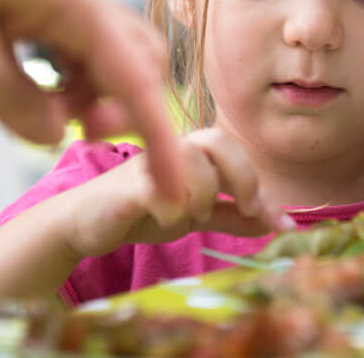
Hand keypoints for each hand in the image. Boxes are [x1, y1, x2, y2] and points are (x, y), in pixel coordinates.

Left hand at [0, 0, 181, 198]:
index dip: (159, 137)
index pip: (136, 80)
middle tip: (79, 130)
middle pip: (146, 65)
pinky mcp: (67, 12)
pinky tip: (36, 86)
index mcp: (76, 5)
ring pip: (120, 63)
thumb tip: (57, 134)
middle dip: (126, 109)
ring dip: (93, 98)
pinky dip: (74, 85)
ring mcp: (82, 6)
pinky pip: (92, 57)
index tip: (174, 186)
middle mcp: (91, 3)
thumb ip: (12, 96)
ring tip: (37, 105)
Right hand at [63, 128, 295, 258]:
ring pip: (192, 158)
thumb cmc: (142, 211)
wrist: (84, 224)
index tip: (266, 215)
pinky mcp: (126, 186)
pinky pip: (158, 187)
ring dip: (204, 191)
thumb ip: (233, 214)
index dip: (253, 178)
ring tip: (193, 214)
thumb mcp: (197, 213)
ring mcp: (148, 163)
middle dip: (240, 175)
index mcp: (190, 151)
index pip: (230, 147)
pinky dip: (172, 206)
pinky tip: (168, 219)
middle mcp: (171, 148)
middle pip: (216, 139)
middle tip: (242, 206)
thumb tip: (279, 222)